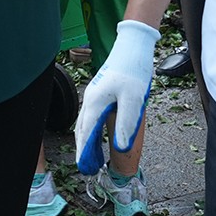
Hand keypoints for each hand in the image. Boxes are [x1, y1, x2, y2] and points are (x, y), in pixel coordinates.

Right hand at [74, 20, 158, 174]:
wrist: (132, 46)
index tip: (85, 168)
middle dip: (83, 150)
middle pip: (82, 129)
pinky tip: (99, 136)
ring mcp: (95, 95)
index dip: (85, 152)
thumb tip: (121, 146)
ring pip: (86, 123)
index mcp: (95, 102)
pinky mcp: (102, 93)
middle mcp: (91, 99)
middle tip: (88, 169)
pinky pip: (93, 116)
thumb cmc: (133, 70)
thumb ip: (126, 123)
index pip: (86, 133)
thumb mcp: (133, 99)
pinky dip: (92, 131)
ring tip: (93, 158)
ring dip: (87, 141)